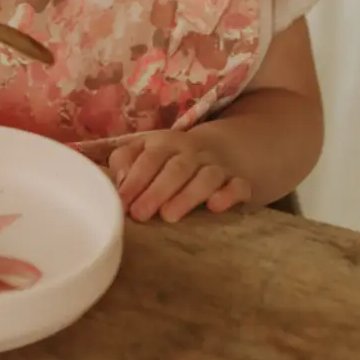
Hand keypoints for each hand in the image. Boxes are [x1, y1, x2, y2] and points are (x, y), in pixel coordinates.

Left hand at [108, 130, 250, 222]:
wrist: (221, 149)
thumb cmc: (169, 158)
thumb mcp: (144, 152)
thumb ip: (125, 162)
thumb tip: (120, 182)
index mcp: (165, 143)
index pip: (150, 158)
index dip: (135, 180)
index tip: (122, 203)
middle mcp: (192, 152)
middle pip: (176, 168)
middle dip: (157, 191)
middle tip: (140, 214)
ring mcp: (218, 166)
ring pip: (206, 177)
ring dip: (188, 196)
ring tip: (169, 216)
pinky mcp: (239, 181)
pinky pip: (238, 186)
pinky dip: (229, 195)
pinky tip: (216, 207)